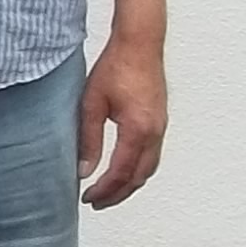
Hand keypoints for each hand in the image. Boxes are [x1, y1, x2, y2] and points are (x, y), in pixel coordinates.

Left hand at [79, 32, 167, 208]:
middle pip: (139, 177)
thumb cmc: (116, 67)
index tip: (87, 197)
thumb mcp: (92, 104)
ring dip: (130, 184)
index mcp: (138, 130)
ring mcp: (161, 127)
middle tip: (97, 203)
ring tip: (109, 192)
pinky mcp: (160, 120)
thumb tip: (84, 170)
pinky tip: (124, 170)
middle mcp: (155, 132)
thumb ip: (89, 140)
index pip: (121, 173)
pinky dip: (139, 169)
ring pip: (149, 168)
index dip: (104, 190)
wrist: (140, 43)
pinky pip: (153, 155)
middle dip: (118, 194)